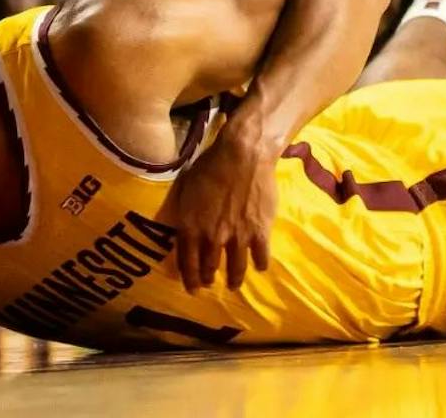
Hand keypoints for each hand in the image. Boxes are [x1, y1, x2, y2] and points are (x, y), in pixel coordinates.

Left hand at [160, 132, 276, 291]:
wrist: (242, 156)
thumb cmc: (210, 166)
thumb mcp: (186, 189)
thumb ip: (186, 214)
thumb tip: (185, 229)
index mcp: (192, 226)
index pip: (187, 261)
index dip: (189, 278)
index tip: (192, 289)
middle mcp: (213, 237)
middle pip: (210, 267)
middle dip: (208, 279)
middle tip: (210, 284)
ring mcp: (238, 237)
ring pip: (236, 268)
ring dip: (234, 279)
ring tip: (234, 285)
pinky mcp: (260, 232)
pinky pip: (261, 257)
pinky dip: (260, 264)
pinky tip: (259, 266)